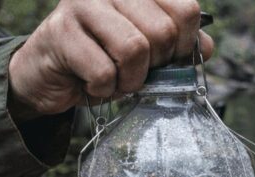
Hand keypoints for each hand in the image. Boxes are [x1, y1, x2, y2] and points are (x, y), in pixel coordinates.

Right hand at [8, 0, 214, 119]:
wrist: (47, 77)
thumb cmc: (101, 62)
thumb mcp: (147, 56)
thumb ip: (178, 48)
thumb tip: (206, 47)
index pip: (185, 10)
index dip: (184, 46)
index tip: (166, 60)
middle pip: (162, 32)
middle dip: (154, 67)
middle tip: (134, 74)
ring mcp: (85, 4)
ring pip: (134, 49)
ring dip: (129, 80)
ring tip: (115, 81)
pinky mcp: (62, 30)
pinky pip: (103, 71)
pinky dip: (103, 90)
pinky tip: (91, 84)